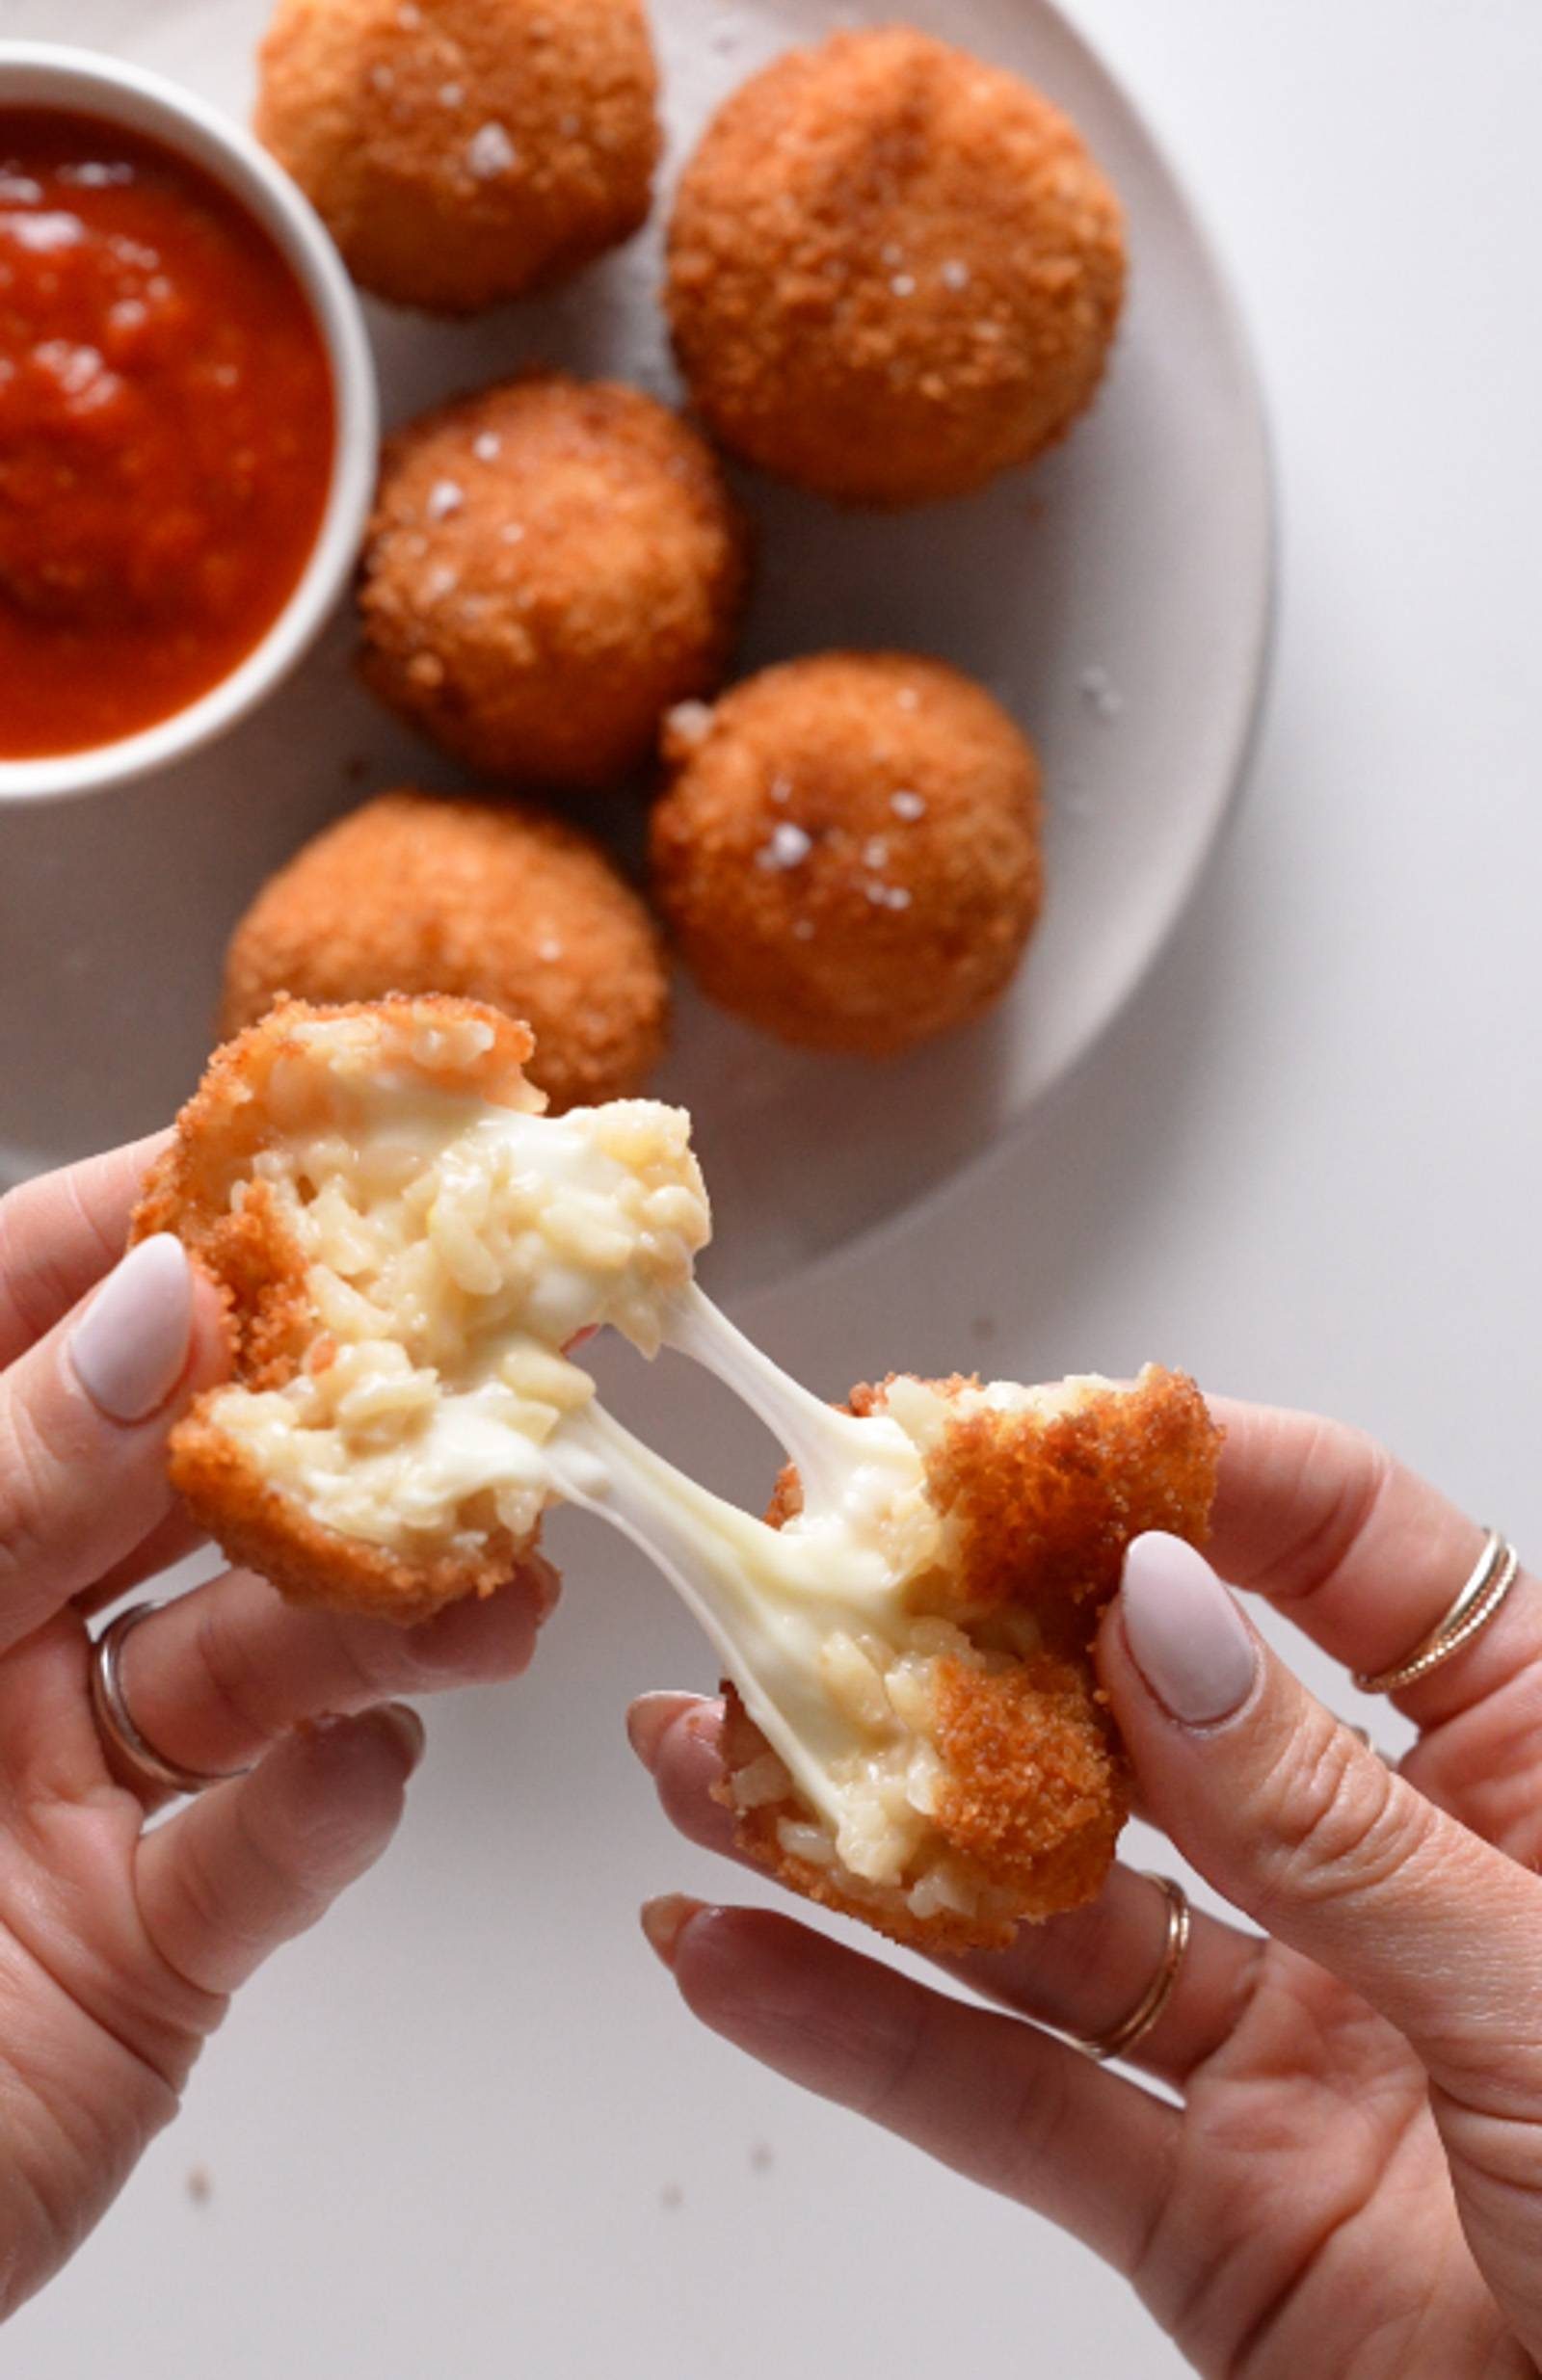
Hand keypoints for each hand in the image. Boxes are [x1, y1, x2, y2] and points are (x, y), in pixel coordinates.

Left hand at [0, 1140, 556, 2318]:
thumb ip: (1, 1480)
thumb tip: (159, 1301)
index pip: (20, 1328)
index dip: (141, 1229)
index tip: (291, 1158)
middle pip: (180, 1483)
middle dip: (327, 1426)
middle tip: (476, 1368)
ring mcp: (63, 1786)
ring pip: (259, 1657)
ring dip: (378, 1622)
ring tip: (480, 1599)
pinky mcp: (143, 1947)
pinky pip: (267, 1853)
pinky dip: (331, 1809)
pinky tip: (356, 1779)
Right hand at [629, 1401, 1541, 2377]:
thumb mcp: (1541, 1993)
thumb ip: (1335, 1822)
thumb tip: (1165, 1619)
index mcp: (1523, 1775)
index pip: (1343, 1554)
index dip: (1186, 1481)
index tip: (1028, 1445)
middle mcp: (1380, 1881)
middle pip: (1148, 1720)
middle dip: (968, 1655)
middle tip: (817, 1598)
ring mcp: (1287, 2039)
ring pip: (1046, 1908)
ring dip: (870, 1838)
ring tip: (716, 1762)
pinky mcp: (1206, 2204)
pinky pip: (1012, 2107)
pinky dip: (864, 2039)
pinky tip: (743, 1962)